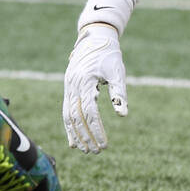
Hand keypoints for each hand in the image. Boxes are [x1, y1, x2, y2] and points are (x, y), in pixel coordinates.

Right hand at [63, 23, 127, 153]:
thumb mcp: (117, 72)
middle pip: (76, 117)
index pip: (90, 112)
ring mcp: (68, 87)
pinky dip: (69, 126)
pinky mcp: (68, 88)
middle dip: (86, 136)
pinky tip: (73, 140)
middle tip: (96, 152)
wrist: (94, 37)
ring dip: (75, 134)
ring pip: (68, 115)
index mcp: (85, 81)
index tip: (105, 144)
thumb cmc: (109, 55)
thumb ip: (119, 93)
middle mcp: (73, 85)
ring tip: (85, 150)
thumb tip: (123, 115)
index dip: (96, 129)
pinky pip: (66, 110)